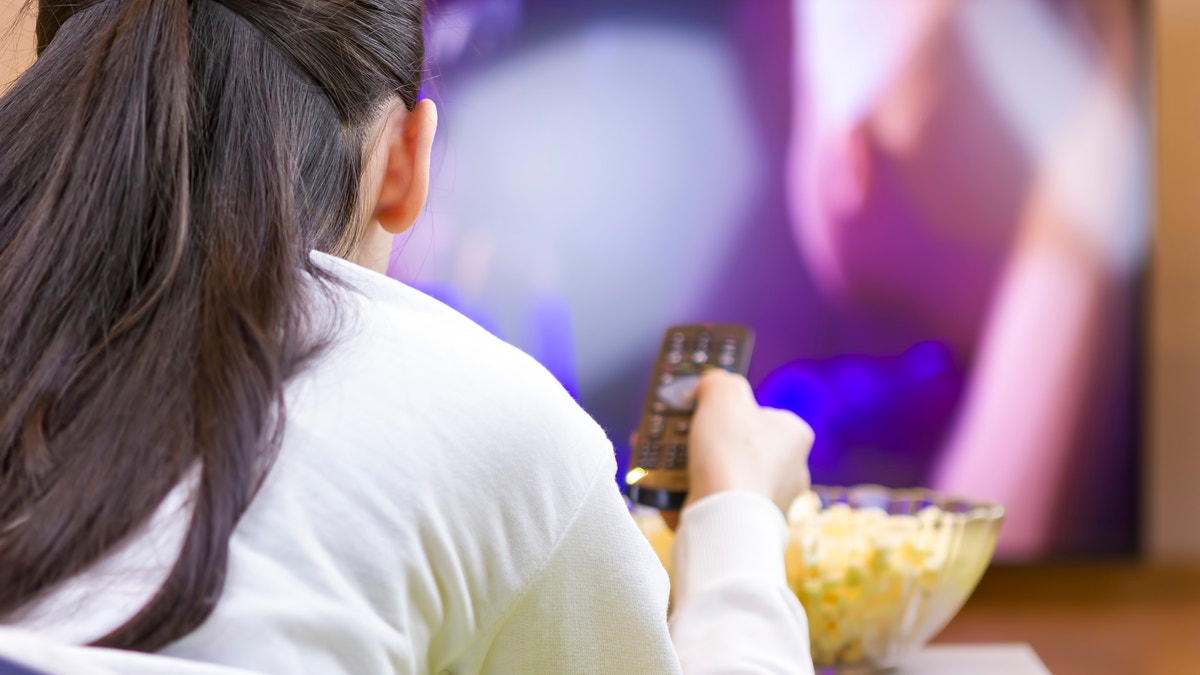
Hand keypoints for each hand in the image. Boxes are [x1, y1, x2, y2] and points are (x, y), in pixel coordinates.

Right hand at [644, 370, 812, 529]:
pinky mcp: (747, 529)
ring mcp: (771, 504)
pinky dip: (687, 496)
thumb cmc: (731, 453)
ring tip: (655, 459)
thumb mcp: (723, 393)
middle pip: (738, 447)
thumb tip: (706, 387)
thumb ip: (716, 381)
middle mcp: (791, 472)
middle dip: (703, 440)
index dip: (729, 411)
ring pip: (723, 477)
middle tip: (672, 435)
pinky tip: (660, 488)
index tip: (700, 411)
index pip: (761, 414)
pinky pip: (713, 506)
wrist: (724, 520)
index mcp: (795, 437)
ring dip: (689, 468)